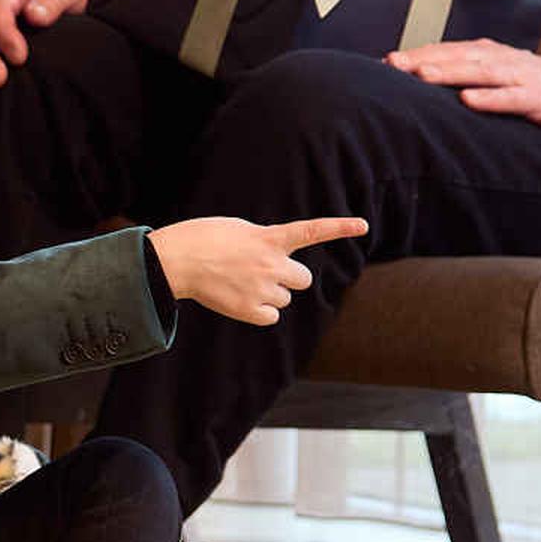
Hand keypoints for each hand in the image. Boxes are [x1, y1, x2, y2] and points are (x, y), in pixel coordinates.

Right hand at [151, 213, 368, 326]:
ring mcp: (262, 288)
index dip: (340, 227)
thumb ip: (264, 242)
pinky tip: (240, 299)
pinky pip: (271, 316)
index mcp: (270, 238)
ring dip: (270, 294)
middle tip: (264, 274)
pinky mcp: (249, 310)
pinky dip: (260, 311)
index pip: (312, 230)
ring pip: (284, 299)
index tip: (364, 225)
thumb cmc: (202, 239)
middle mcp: (272, 263)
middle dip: (288, 278)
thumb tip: (275, 263)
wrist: (176, 260)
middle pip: (302, 279)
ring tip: (241, 283)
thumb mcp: (239, 229)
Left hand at [391, 41, 540, 136]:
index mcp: (489, 55)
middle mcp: (501, 59)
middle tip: (390, 65)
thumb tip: (427, 84)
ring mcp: (521, 77)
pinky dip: (490, 98)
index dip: (416, 56)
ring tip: (421, 75)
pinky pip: (511, 97)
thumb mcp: (502, 78)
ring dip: (449, 72)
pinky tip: (468, 101)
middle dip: (423, 60)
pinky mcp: (538, 98)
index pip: (446, 51)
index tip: (383, 64)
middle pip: (456, 56)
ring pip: (480, 72)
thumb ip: (469, 78)